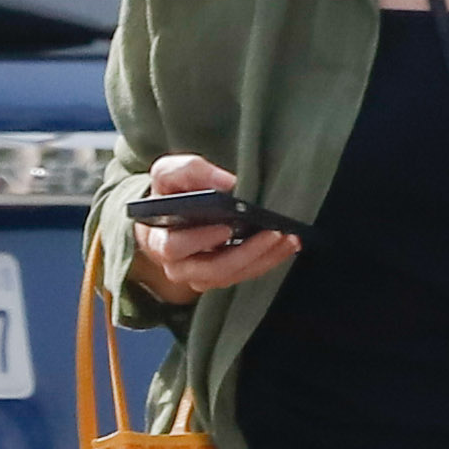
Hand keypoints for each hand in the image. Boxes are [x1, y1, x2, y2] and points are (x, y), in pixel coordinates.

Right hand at [128, 153, 299, 303]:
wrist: (171, 213)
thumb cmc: (170, 193)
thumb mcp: (169, 173)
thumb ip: (192, 172)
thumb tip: (228, 184)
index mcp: (159, 240)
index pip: (175, 247)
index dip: (201, 239)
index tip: (226, 227)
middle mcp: (178, 266)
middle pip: (213, 269)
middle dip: (246, 253)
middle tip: (273, 233)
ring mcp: (200, 276)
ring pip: (233, 275)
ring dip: (264, 258)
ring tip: (289, 238)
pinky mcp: (221, 277)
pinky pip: (245, 274)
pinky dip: (268, 260)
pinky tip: (287, 244)